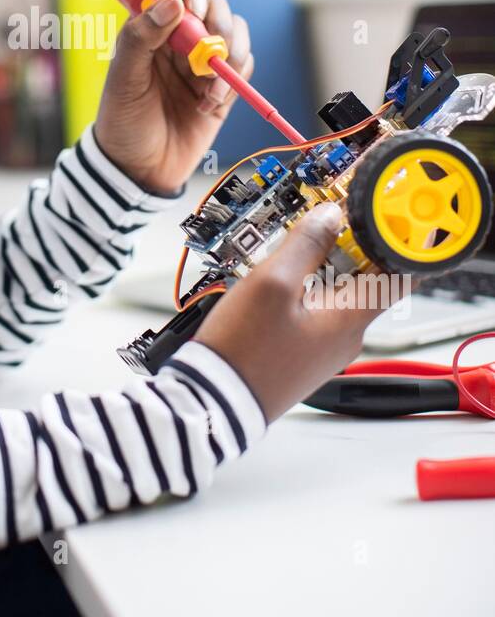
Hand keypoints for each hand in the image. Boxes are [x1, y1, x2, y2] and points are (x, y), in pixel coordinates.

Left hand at [93, 0, 252, 194]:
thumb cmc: (122, 121)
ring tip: (209, 86)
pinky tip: (211, 103)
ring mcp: (203, 60)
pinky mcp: (222, 85)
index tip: (194, 8)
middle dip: (218, 23)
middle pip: (215, 4)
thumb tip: (172, 3)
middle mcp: (180, 36)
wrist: (139, 170)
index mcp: (151, 25)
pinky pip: (244, 66)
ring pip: (235, 33)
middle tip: (211, 48)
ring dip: (231, 54)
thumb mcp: (123, 79)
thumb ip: (140, 38)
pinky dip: (235, 80)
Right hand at [194, 204, 400, 422]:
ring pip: (337, 294)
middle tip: (317, 225)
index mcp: (350, 318)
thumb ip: (306, 244)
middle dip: (346, 247)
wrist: (216, 399)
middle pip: (365, 280)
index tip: (382, 217)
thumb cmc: (244, 350)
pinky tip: (275, 284)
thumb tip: (331, 217)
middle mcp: (346, 336)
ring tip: (285, 253)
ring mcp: (325, 348)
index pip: (400, 275)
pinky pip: (317, 312)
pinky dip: (305, 290)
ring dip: (320, 267)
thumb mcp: (272, 283)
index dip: (396, 242)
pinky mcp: (304, 353)